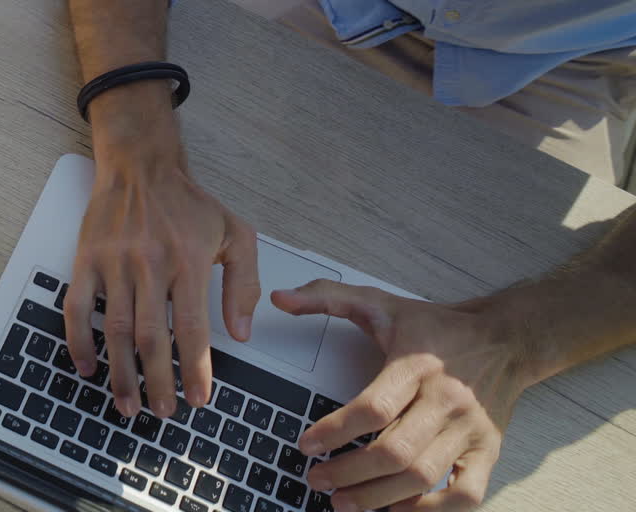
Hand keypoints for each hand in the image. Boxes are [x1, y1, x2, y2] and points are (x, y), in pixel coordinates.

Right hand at [65, 143, 259, 419]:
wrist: (140, 165)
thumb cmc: (188, 202)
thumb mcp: (235, 233)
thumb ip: (243, 283)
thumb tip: (240, 333)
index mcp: (189, 260)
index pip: (191, 327)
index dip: (194, 369)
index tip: (198, 399)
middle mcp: (150, 264)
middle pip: (152, 337)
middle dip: (156, 382)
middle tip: (163, 410)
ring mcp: (114, 263)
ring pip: (115, 330)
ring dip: (120, 373)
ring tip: (128, 403)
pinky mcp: (86, 259)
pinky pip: (77, 308)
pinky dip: (79, 342)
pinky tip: (87, 367)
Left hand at [273, 281, 530, 511]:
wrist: (506, 339)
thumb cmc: (438, 326)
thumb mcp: (381, 302)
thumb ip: (327, 297)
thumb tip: (281, 298)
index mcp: (417, 365)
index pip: (373, 407)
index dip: (334, 431)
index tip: (306, 445)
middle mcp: (446, 400)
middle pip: (395, 451)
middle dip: (349, 472)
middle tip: (316, 480)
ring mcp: (471, 430)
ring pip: (423, 476)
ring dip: (379, 496)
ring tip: (344, 502)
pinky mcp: (489, 451)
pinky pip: (466, 494)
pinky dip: (431, 509)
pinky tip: (398, 508)